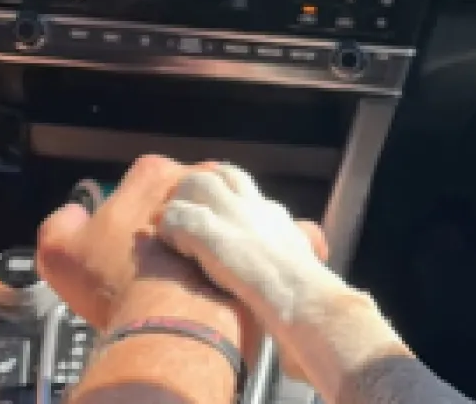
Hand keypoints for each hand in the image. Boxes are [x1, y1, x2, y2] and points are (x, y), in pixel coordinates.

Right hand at [34, 155, 226, 328]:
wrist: (174, 320)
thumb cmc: (117, 284)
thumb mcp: (60, 253)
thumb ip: (60, 224)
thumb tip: (73, 215)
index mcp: (151, 175)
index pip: (140, 179)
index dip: (131, 208)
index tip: (128, 237)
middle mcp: (196, 180)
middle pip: (182, 193)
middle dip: (174, 216)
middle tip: (159, 254)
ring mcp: (231, 204)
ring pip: (215, 211)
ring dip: (205, 230)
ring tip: (188, 265)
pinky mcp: (258, 238)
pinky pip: (241, 238)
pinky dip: (229, 252)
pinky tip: (212, 275)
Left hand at [156, 163, 343, 326]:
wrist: (301, 299)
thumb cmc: (306, 292)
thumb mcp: (303, 258)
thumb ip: (292, 245)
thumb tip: (302, 252)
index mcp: (271, 213)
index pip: (238, 183)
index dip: (217, 190)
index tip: (206, 205)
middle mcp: (251, 206)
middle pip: (214, 176)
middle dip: (192, 191)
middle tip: (181, 214)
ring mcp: (231, 216)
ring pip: (193, 185)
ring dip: (178, 204)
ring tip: (171, 230)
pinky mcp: (210, 234)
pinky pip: (176, 216)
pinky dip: (168, 228)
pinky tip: (169, 246)